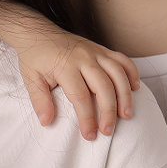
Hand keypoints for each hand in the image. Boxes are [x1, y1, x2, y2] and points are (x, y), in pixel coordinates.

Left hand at [12, 30, 138, 138]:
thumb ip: (39, 101)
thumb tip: (46, 122)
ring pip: (118, 73)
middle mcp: (84, 58)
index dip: (87, 118)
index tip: (89, 135)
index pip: (80, 97)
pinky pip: (122, 59)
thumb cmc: (35, 58)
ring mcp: (95, 51)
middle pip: (104, 87)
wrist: (37, 32)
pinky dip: (132, 73)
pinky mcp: (101, 48)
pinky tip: (135, 88)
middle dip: (109, 111)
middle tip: (108, 130)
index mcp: (65, 66)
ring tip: (127, 115)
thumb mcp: (31, 79)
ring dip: (125, 95)